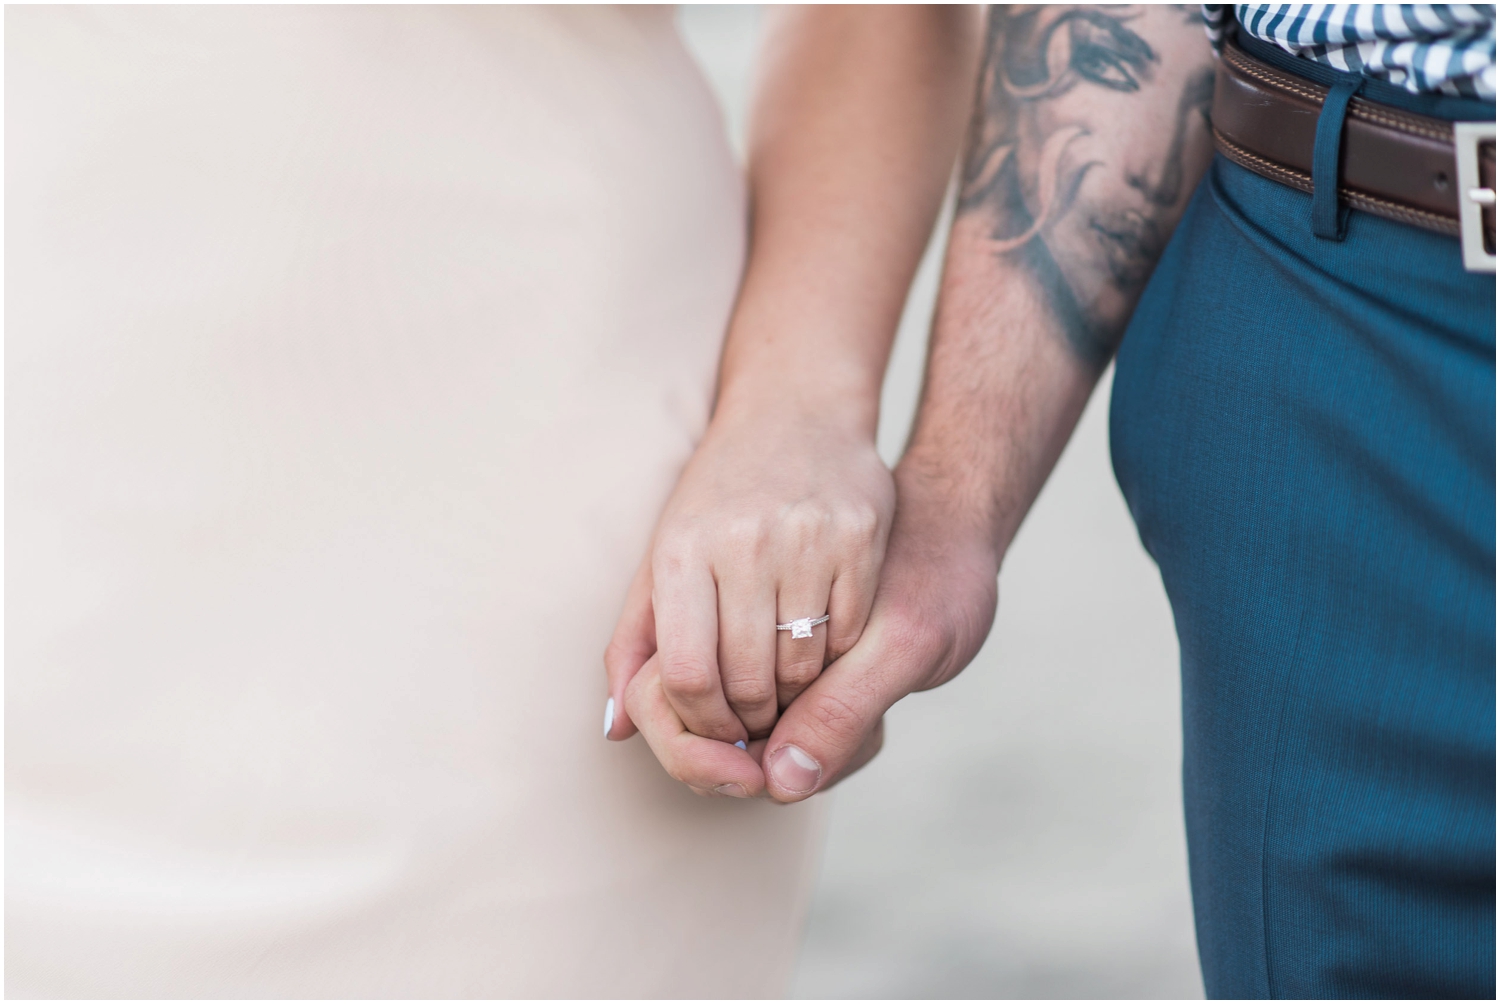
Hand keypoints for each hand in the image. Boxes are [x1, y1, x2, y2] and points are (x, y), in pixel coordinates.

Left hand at [620, 459, 1000, 798]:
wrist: (796, 412)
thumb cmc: (719, 497)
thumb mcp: (663, 553)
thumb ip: (634, 641)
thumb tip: (616, 730)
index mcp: (682, 549)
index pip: (689, 674)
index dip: (702, 720)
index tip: (715, 729)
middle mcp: (742, 542)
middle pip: (748, 678)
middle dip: (751, 718)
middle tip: (756, 722)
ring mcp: (806, 538)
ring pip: (803, 664)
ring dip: (795, 696)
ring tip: (787, 693)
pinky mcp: (859, 536)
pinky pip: (850, 633)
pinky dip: (836, 660)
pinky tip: (823, 653)